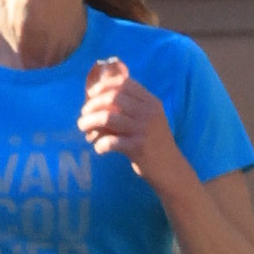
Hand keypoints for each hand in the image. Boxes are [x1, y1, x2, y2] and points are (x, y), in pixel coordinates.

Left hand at [79, 56, 178, 178]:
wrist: (170, 169)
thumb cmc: (154, 142)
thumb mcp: (149, 118)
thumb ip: (131, 105)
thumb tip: (97, 95)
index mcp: (151, 102)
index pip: (124, 83)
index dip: (104, 86)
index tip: (91, 94)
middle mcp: (149, 113)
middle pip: (112, 98)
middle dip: (92, 104)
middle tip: (84, 114)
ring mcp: (144, 130)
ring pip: (107, 118)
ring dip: (89, 122)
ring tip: (83, 128)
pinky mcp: (138, 148)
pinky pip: (110, 142)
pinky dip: (100, 144)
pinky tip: (99, 148)